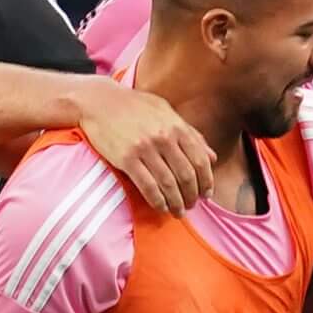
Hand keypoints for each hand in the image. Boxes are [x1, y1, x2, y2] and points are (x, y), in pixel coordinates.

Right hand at [78, 79, 213, 213]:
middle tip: (192, 205)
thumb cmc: (134, 106)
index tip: (206, 195)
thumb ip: (191, 134)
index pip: (200, 161)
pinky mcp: (127, 159)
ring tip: (178, 212)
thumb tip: (212, 157)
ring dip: (176, 203)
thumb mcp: (166, 112)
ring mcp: (145, 149)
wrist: (99, 101)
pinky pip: (147, 187)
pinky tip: (161, 207)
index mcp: (176, 126)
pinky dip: (157, 201)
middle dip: (192, 196)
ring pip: (168, 184)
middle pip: (186, 176)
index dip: (206, 182)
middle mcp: (163, 138)